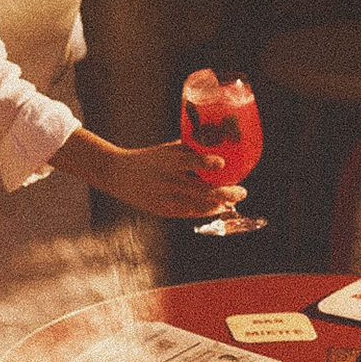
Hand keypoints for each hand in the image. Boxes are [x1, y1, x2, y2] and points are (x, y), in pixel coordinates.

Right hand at [108, 141, 246, 217]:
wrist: (118, 175)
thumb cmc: (149, 159)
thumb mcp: (167, 150)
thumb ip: (190, 150)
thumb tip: (217, 148)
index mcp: (170, 162)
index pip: (192, 161)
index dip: (209, 162)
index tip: (222, 162)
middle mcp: (170, 181)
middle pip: (204, 190)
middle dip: (228, 192)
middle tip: (242, 191)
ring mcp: (168, 198)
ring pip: (201, 206)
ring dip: (220, 204)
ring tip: (232, 200)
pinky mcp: (165, 210)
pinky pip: (192, 213)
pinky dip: (207, 211)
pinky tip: (217, 207)